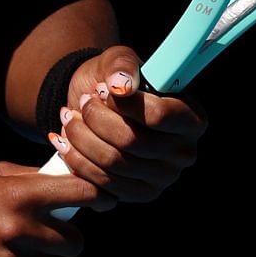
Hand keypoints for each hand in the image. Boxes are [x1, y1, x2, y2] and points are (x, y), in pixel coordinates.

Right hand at [0, 161, 99, 256]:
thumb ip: (29, 179)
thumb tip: (66, 182)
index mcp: (20, 194)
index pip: (81, 194)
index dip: (99, 197)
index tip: (105, 200)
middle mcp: (18, 228)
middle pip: (73, 243)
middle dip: (66, 241)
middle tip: (53, 237)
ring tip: (18, 253)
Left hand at [48, 45, 206, 205]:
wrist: (95, 106)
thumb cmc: (114, 81)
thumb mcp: (117, 60)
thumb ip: (122, 65)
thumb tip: (122, 84)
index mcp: (191, 120)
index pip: (159, 116)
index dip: (124, 104)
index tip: (100, 89)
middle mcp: (183, 153)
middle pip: (132, 141)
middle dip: (95, 119)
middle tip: (81, 101)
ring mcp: (160, 179)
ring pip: (112, 162)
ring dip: (80, 137)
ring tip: (68, 117)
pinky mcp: (135, 196)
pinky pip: (100, 185)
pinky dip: (76, 160)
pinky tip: (64, 140)